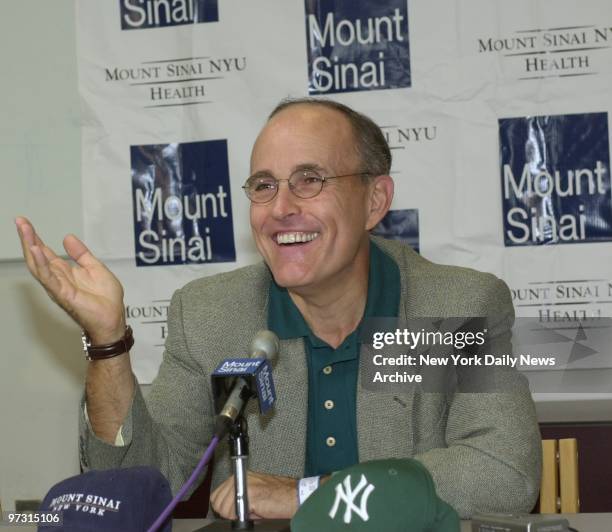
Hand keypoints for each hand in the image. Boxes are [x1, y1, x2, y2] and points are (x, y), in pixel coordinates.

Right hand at [15, 216, 125, 342]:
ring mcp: (58, 286)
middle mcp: (57, 278)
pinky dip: (41, 263)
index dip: (34, 237)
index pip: (45, 252)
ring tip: (24, 230)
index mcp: (65, 272)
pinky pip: (48, 278)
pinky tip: (36, 250)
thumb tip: (67, 237)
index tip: (25, 222)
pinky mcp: (63, 294)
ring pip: (38, 264)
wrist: (113, 317)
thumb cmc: (106, 298)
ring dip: (30, 246)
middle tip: (19, 220)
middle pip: (37, 256)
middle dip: (27, 238)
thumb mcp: (95, 268)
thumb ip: (81, 254)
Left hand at [210, 471, 297, 519]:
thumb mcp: (253, 494)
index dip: (223, 507)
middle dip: (227, 512)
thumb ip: (237, 497)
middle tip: (243, 513)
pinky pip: (234, 511)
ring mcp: (243, 484)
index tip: (233, 511)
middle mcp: (239, 477)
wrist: (294, 495)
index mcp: (239, 475)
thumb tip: (225, 509)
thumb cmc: (278, 495)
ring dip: (234, 515)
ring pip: (224, 508)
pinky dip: (241, 516)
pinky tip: (254, 511)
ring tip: (251, 511)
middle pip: (217, 502)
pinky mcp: (249, 493)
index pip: (216, 495)